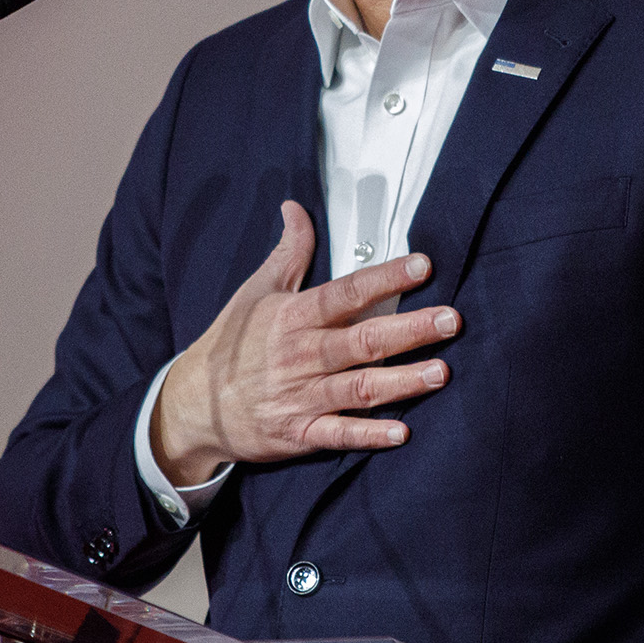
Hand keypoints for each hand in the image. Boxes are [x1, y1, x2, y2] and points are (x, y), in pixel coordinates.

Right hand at [149, 200, 460, 485]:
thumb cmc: (230, 344)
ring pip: (359, 387)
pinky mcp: (299, 432)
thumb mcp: (255, 291)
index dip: (384, 279)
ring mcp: (301, 396)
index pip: (346, 293)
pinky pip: (338, 434)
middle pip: (362, 339)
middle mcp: (300, 355)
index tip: (422, 266)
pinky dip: (368, 435)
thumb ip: (288, 252)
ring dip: (402, 381)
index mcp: (292, 317)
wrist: (193, 404)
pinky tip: (401, 432)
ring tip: (441, 372)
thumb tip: (295, 208)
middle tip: (450, 319)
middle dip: (409, 330)